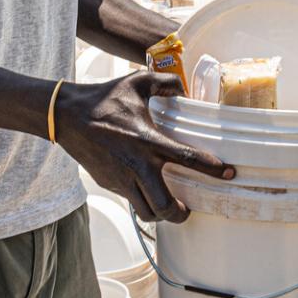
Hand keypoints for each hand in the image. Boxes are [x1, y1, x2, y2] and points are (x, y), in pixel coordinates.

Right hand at [53, 71, 232, 222]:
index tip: (228, 174)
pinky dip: (142, 204)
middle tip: (188, 209)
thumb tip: (184, 88)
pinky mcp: (109, 183)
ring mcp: (121, 178)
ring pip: (145, 211)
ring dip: (161, 215)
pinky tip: (149, 194)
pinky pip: (131, 201)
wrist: (68, 117)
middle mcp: (137, 164)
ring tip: (171, 208)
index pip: (186, 158)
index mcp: (148, 140)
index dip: (210, 168)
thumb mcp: (137, 82)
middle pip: (163, 204)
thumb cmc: (104, 98)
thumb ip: (165, 82)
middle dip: (179, 214)